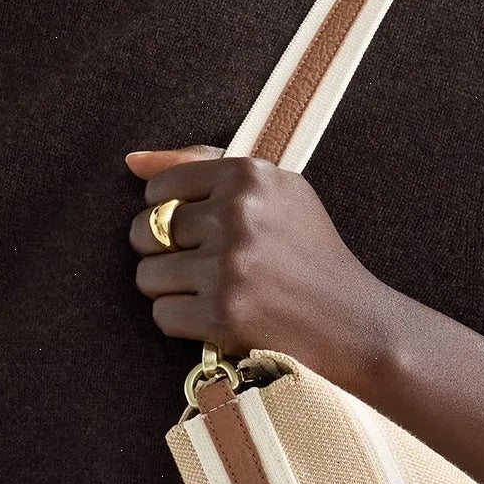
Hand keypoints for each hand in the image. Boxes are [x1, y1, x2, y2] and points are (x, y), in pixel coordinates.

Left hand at [123, 144, 397, 389]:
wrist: (351, 319)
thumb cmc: (308, 251)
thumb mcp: (274, 190)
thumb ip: (202, 164)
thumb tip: (132, 162)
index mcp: (248, 174)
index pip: (160, 189)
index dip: (169, 214)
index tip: (198, 231)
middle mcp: (237, 214)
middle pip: (146, 232)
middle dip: (165, 253)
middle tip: (205, 266)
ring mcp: (229, 265)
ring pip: (146, 275)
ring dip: (171, 290)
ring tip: (211, 291)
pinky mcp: (222, 313)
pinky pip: (161, 315)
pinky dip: (183, 322)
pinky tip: (216, 317)